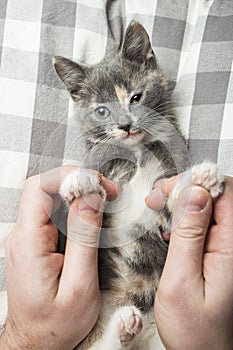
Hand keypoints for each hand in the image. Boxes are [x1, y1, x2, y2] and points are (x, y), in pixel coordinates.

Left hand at [0, 166, 117, 349]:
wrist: (36, 342)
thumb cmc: (56, 323)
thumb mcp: (80, 285)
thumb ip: (84, 238)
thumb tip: (91, 198)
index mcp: (28, 243)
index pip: (39, 188)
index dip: (69, 177)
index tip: (97, 184)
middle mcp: (23, 236)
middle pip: (46, 189)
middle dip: (79, 182)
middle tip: (109, 192)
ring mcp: (29, 238)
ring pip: (52, 199)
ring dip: (79, 195)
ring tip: (105, 202)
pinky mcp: (37, 242)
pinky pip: (55, 214)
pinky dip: (76, 208)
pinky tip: (92, 216)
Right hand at [147, 176, 232, 349]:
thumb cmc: (194, 330)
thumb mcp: (181, 280)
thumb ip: (188, 235)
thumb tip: (193, 194)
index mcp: (232, 248)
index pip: (226, 193)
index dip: (197, 183)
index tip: (169, 190)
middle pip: (218, 196)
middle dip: (187, 189)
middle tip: (159, 196)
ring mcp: (229, 249)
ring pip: (211, 207)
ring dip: (185, 202)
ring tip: (159, 206)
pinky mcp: (220, 254)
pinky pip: (206, 223)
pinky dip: (186, 217)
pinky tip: (171, 226)